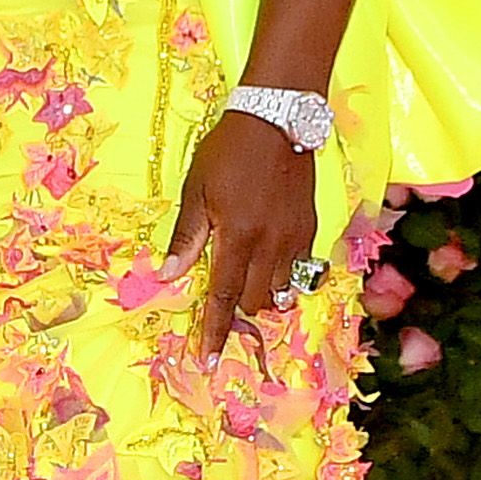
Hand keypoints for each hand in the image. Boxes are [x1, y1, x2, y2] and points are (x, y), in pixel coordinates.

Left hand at [163, 105, 320, 353]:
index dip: (215, 331)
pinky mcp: (312, 227)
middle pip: (257, 301)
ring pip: (282, 289)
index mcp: (238, 237)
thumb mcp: (196, 189)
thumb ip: (187, 236)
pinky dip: (285, 275)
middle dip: (240, 308)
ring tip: (251, 280)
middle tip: (227, 298)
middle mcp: (271, 244)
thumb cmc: (228, 150)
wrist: (278, 117)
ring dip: (264, 294)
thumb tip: (168, 275)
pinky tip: (273, 262)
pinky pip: (301, 268)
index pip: (224, 297)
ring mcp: (296, 237)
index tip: (207, 361)